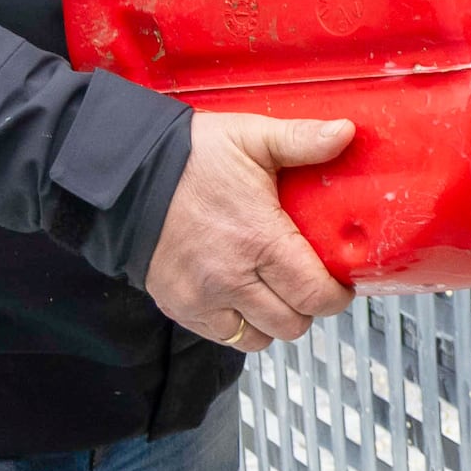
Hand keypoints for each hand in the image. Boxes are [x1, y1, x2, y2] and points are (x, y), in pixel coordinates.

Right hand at [144, 111, 355, 350]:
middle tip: (306, 281)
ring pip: (258, 338)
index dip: (335, 294)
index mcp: (258, 240)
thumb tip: (345, 132)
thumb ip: (301, 139)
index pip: (315, 295)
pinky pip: (222, 336)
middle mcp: (230, 278)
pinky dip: (237, 323)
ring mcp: (202, 298)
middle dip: (307, 307)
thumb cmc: (188, 155)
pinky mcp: (178, 306)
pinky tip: (240, 293)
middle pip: (292, 324)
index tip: (338, 281)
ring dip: (272, 319)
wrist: (125, 173)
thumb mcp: (250, 138)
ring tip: (273, 288)